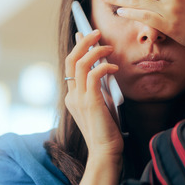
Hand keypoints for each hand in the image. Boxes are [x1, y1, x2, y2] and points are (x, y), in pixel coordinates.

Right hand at [64, 29, 123, 158]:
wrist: (105, 152)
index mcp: (72, 97)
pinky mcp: (90, 102)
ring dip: (95, 51)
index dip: (77, 48)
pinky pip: (94, 75)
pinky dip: (105, 67)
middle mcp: (72, 96)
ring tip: (108, 47)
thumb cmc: (107, 131)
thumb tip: (105, 69)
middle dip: (83, 42)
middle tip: (96, 32)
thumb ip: (99, 88)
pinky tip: (114, 68)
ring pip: (80, 64)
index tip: (84, 34)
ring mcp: (79, 99)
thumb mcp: (101, 105)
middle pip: (71, 60)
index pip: (70, 66)